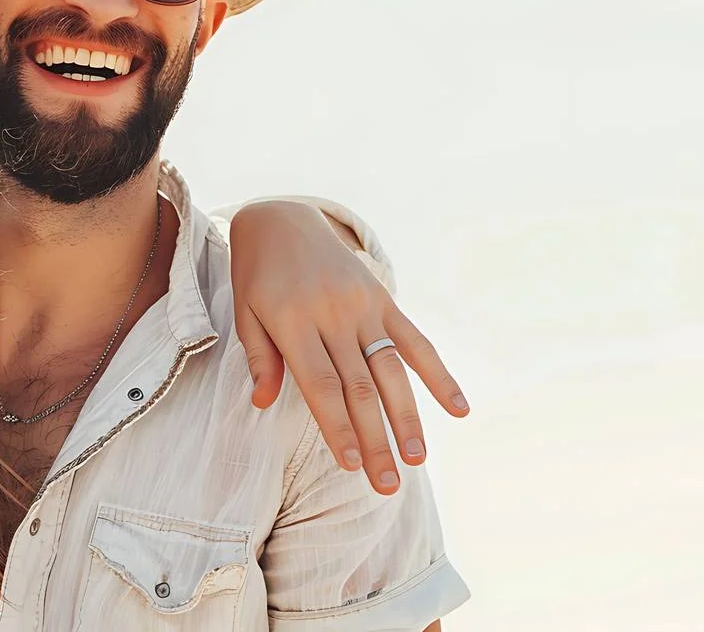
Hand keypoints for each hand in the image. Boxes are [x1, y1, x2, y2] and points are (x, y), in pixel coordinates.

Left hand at [230, 200, 468, 494]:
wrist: (285, 219)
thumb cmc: (257, 276)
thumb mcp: (245, 312)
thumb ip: (259, 357)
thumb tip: (263, 403)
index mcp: (293, 320)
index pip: (320, 384)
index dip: (338, 426)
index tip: (351, 465)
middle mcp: (333, 314)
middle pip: (360, 386)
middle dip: (376, 439)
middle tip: (387, 484)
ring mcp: (364, 306)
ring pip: (391, 370)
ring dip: (407, 417)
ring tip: (417, 459)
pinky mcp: (383, 300)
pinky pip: (415, 340)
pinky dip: (438, 374)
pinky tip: (458, 408)